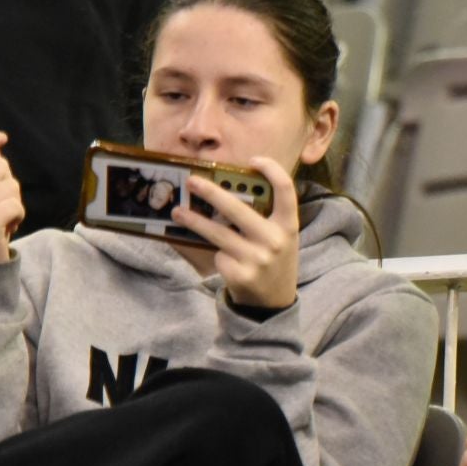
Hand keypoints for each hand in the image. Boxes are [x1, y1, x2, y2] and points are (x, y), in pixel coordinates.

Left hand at [175, 157, 299, 309]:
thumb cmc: (274, 262)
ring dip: (194, 221)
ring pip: (218, 233)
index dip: (272, 170)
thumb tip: (225, 194)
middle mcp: (275, 240)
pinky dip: (215, 254)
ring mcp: (257, 259)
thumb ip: (264, 219)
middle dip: (211, 193)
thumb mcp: (281, 238)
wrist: (274, 304)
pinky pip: (218, 255)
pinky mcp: (239, 275)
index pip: (286, 190)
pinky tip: (221, 259)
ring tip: (177, 212)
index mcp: (289, 225)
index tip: (253, 161)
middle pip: (238, 209)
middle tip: (192, 182)